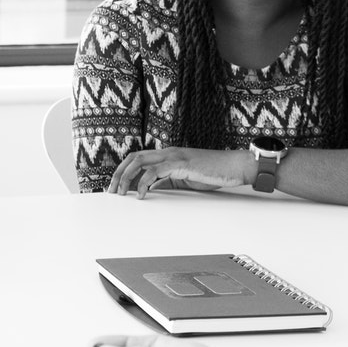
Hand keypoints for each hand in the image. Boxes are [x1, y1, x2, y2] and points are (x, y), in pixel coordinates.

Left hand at [108, 147, 251, 196]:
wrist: (236, 166)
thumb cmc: (215, 173)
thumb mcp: (186, 180)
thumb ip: (168, 182)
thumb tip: (151, 191)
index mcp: (168, 155)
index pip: (138, 159)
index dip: (124, 171)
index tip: (116, 186)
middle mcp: (168, 152)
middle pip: (134, 157)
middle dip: (119, 173)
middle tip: (112, 191)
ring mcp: (174, 156)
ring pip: (140, 161)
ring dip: (127, 178)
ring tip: (121, 193)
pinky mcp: (181, 163)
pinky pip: (156, 170)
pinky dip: (145, 182)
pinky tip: (142, 194)